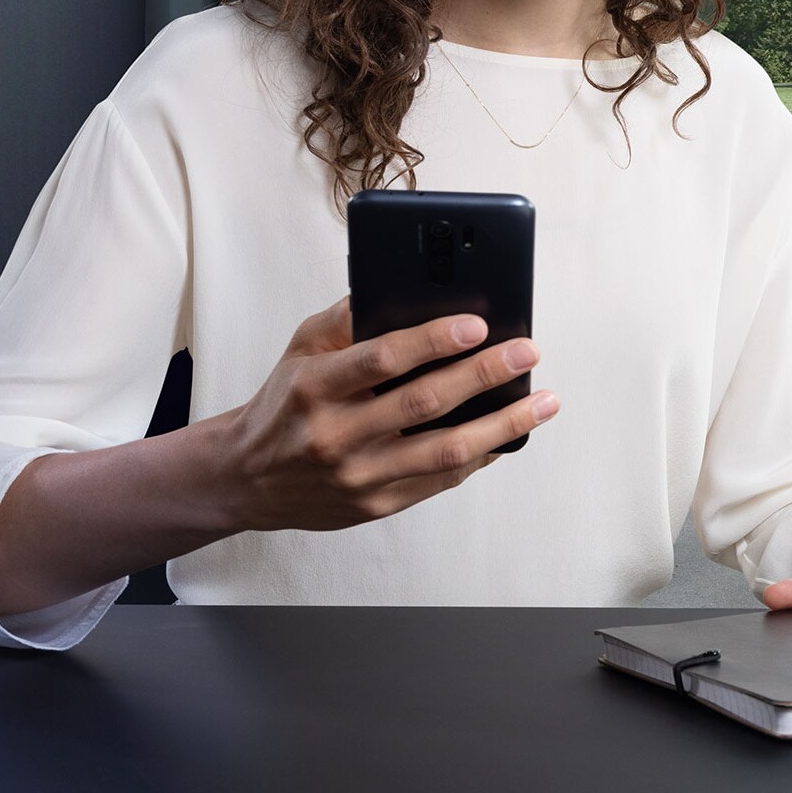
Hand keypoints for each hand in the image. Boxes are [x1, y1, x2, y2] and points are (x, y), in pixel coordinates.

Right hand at [223, 296, 557, 532]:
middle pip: (425, 403)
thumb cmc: (286, 402)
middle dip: (485, 374)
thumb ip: (346, 317)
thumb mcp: (301, 349)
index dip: (434, 340)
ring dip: (502, 425)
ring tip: (542, 401)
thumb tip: (403, 287)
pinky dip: (480, 456)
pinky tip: (509, 434)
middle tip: (527, 352)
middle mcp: (338, 434)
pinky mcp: (376, 505)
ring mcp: (359, 476)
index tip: (478, 323)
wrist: (249, 478)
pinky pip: (440, 481)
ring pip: (445, 451)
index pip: (383, 359)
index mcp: (317, 387)